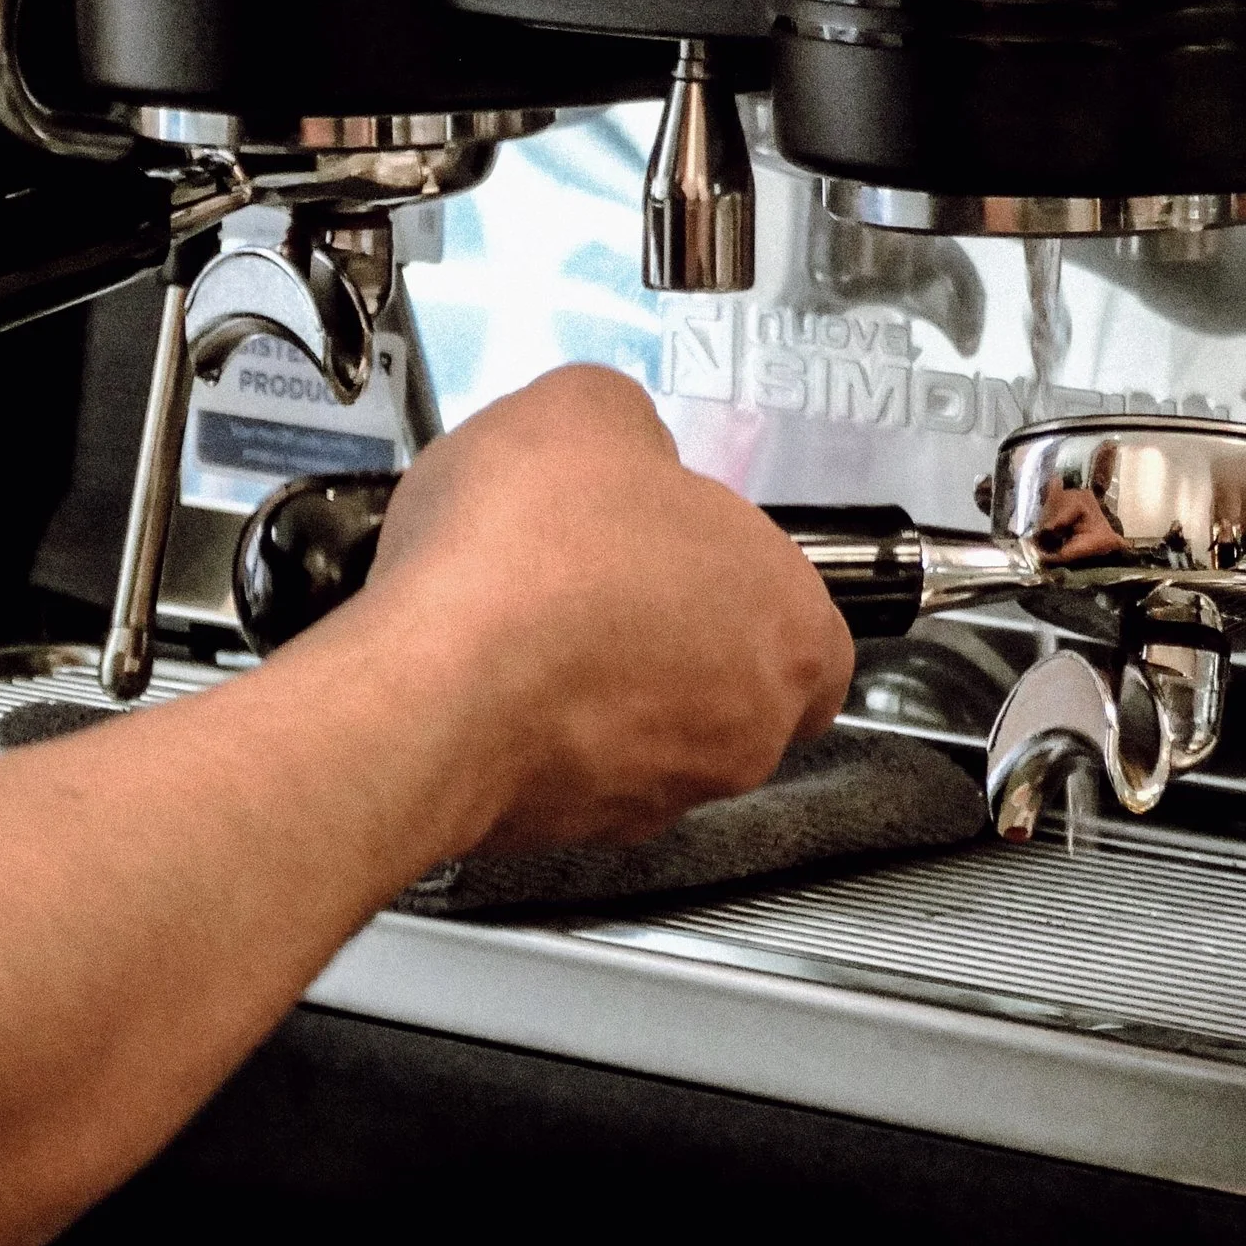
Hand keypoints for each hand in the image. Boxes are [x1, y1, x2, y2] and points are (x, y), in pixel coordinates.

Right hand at [358, 367, 855, 852]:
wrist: (429, 687)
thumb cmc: (535, 548)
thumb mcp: (586, 409)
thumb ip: (633, 429)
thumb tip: (628, 451)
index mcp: (792, 629)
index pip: (816, 638)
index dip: (749, 588)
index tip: (681, 555)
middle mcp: (748, 733)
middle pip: (733, 688)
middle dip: (670, 639)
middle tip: (594, 580)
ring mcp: (659, 798)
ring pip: (650, 739)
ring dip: (602, 688)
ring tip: (521, 624)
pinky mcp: (569, 836)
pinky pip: (568, 774)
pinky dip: (536, 731)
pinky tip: (480, 675)